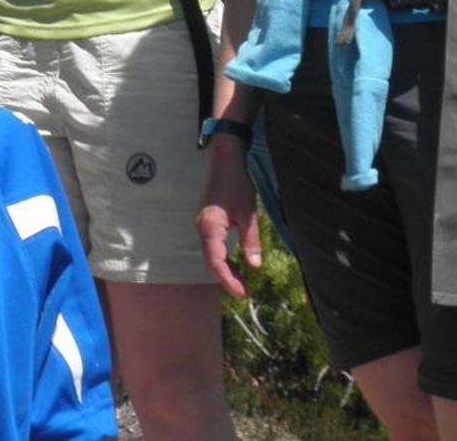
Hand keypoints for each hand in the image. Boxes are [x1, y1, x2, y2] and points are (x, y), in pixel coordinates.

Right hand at [197, 143, 263, 299]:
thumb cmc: (236, 184)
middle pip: (210, 262)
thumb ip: (250, 241)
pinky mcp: (207, 224)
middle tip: (244, 292)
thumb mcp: (248, 213)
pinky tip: (236, 264)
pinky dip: (223, 259)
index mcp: (210, 227)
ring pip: (211, 256)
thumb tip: (255, 267)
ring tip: (242, 282)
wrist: (224, 161)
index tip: (241, 294)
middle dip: (226, 279)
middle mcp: (201, 229)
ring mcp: (202, 226)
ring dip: (225, 270)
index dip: (227, 281)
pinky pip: (212, 247)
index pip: (216, 262)